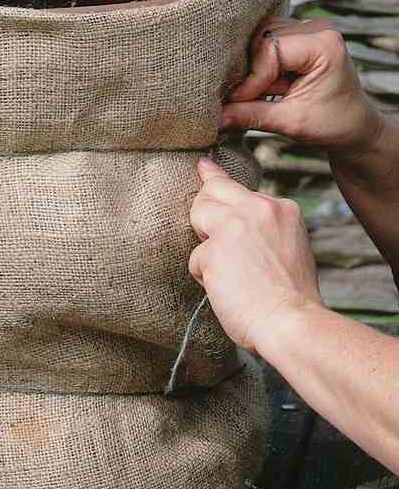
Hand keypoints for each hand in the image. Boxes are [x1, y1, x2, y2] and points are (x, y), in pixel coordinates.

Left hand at [189, 158, 321, 355]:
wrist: (292, 322)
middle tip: (214, 241)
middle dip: (204, 212)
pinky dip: (205, 277)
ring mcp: (234, 225)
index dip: (215, 179)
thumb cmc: (290, 296)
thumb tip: (232, 222)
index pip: (238, 187)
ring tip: (231, 274)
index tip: (203, 166)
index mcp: (281, 208)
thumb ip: (263, 227)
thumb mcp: (287, 246)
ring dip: (205, 248)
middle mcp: (258, 208)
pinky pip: (195, 259)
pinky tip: (228, 290)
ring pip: (199, 217)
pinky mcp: (213, 249)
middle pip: (211, 192)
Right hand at [220, 18, 384, 156]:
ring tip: (263, 93)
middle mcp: (318, 28)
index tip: (238, 103)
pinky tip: (267, 85)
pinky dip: (261, 65)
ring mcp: (309, 29)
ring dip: (255, 68)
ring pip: (261, 38)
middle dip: (251, 70)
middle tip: (246, 99)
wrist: (354, 127)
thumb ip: (250, 115)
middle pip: (263, 38)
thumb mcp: (289, 122)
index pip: (270, 50)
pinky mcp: (300, 37)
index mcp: (324, 45)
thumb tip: (215, 117)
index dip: (252, 78)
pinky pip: (267, 42)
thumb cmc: (331, 124)